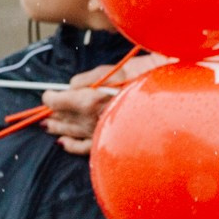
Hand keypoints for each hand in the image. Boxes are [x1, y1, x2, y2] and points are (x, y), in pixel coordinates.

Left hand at [41, 52, 156, 153]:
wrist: (174, 103)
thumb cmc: (149, 80)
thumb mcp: (117, 70)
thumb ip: (90, 78)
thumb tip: (71, 87)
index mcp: (90, 100)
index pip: (58, 101)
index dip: (50, 97)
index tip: (48, 94)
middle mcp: (92, 120)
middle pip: (63, 117)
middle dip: (53, 114)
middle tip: (44, 112)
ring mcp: (102, 134)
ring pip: (71, 133)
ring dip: (58, 128)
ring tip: (47, 127)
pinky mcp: (112, 143)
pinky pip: (86, 148)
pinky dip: (72, 146)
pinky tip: (62, 144)